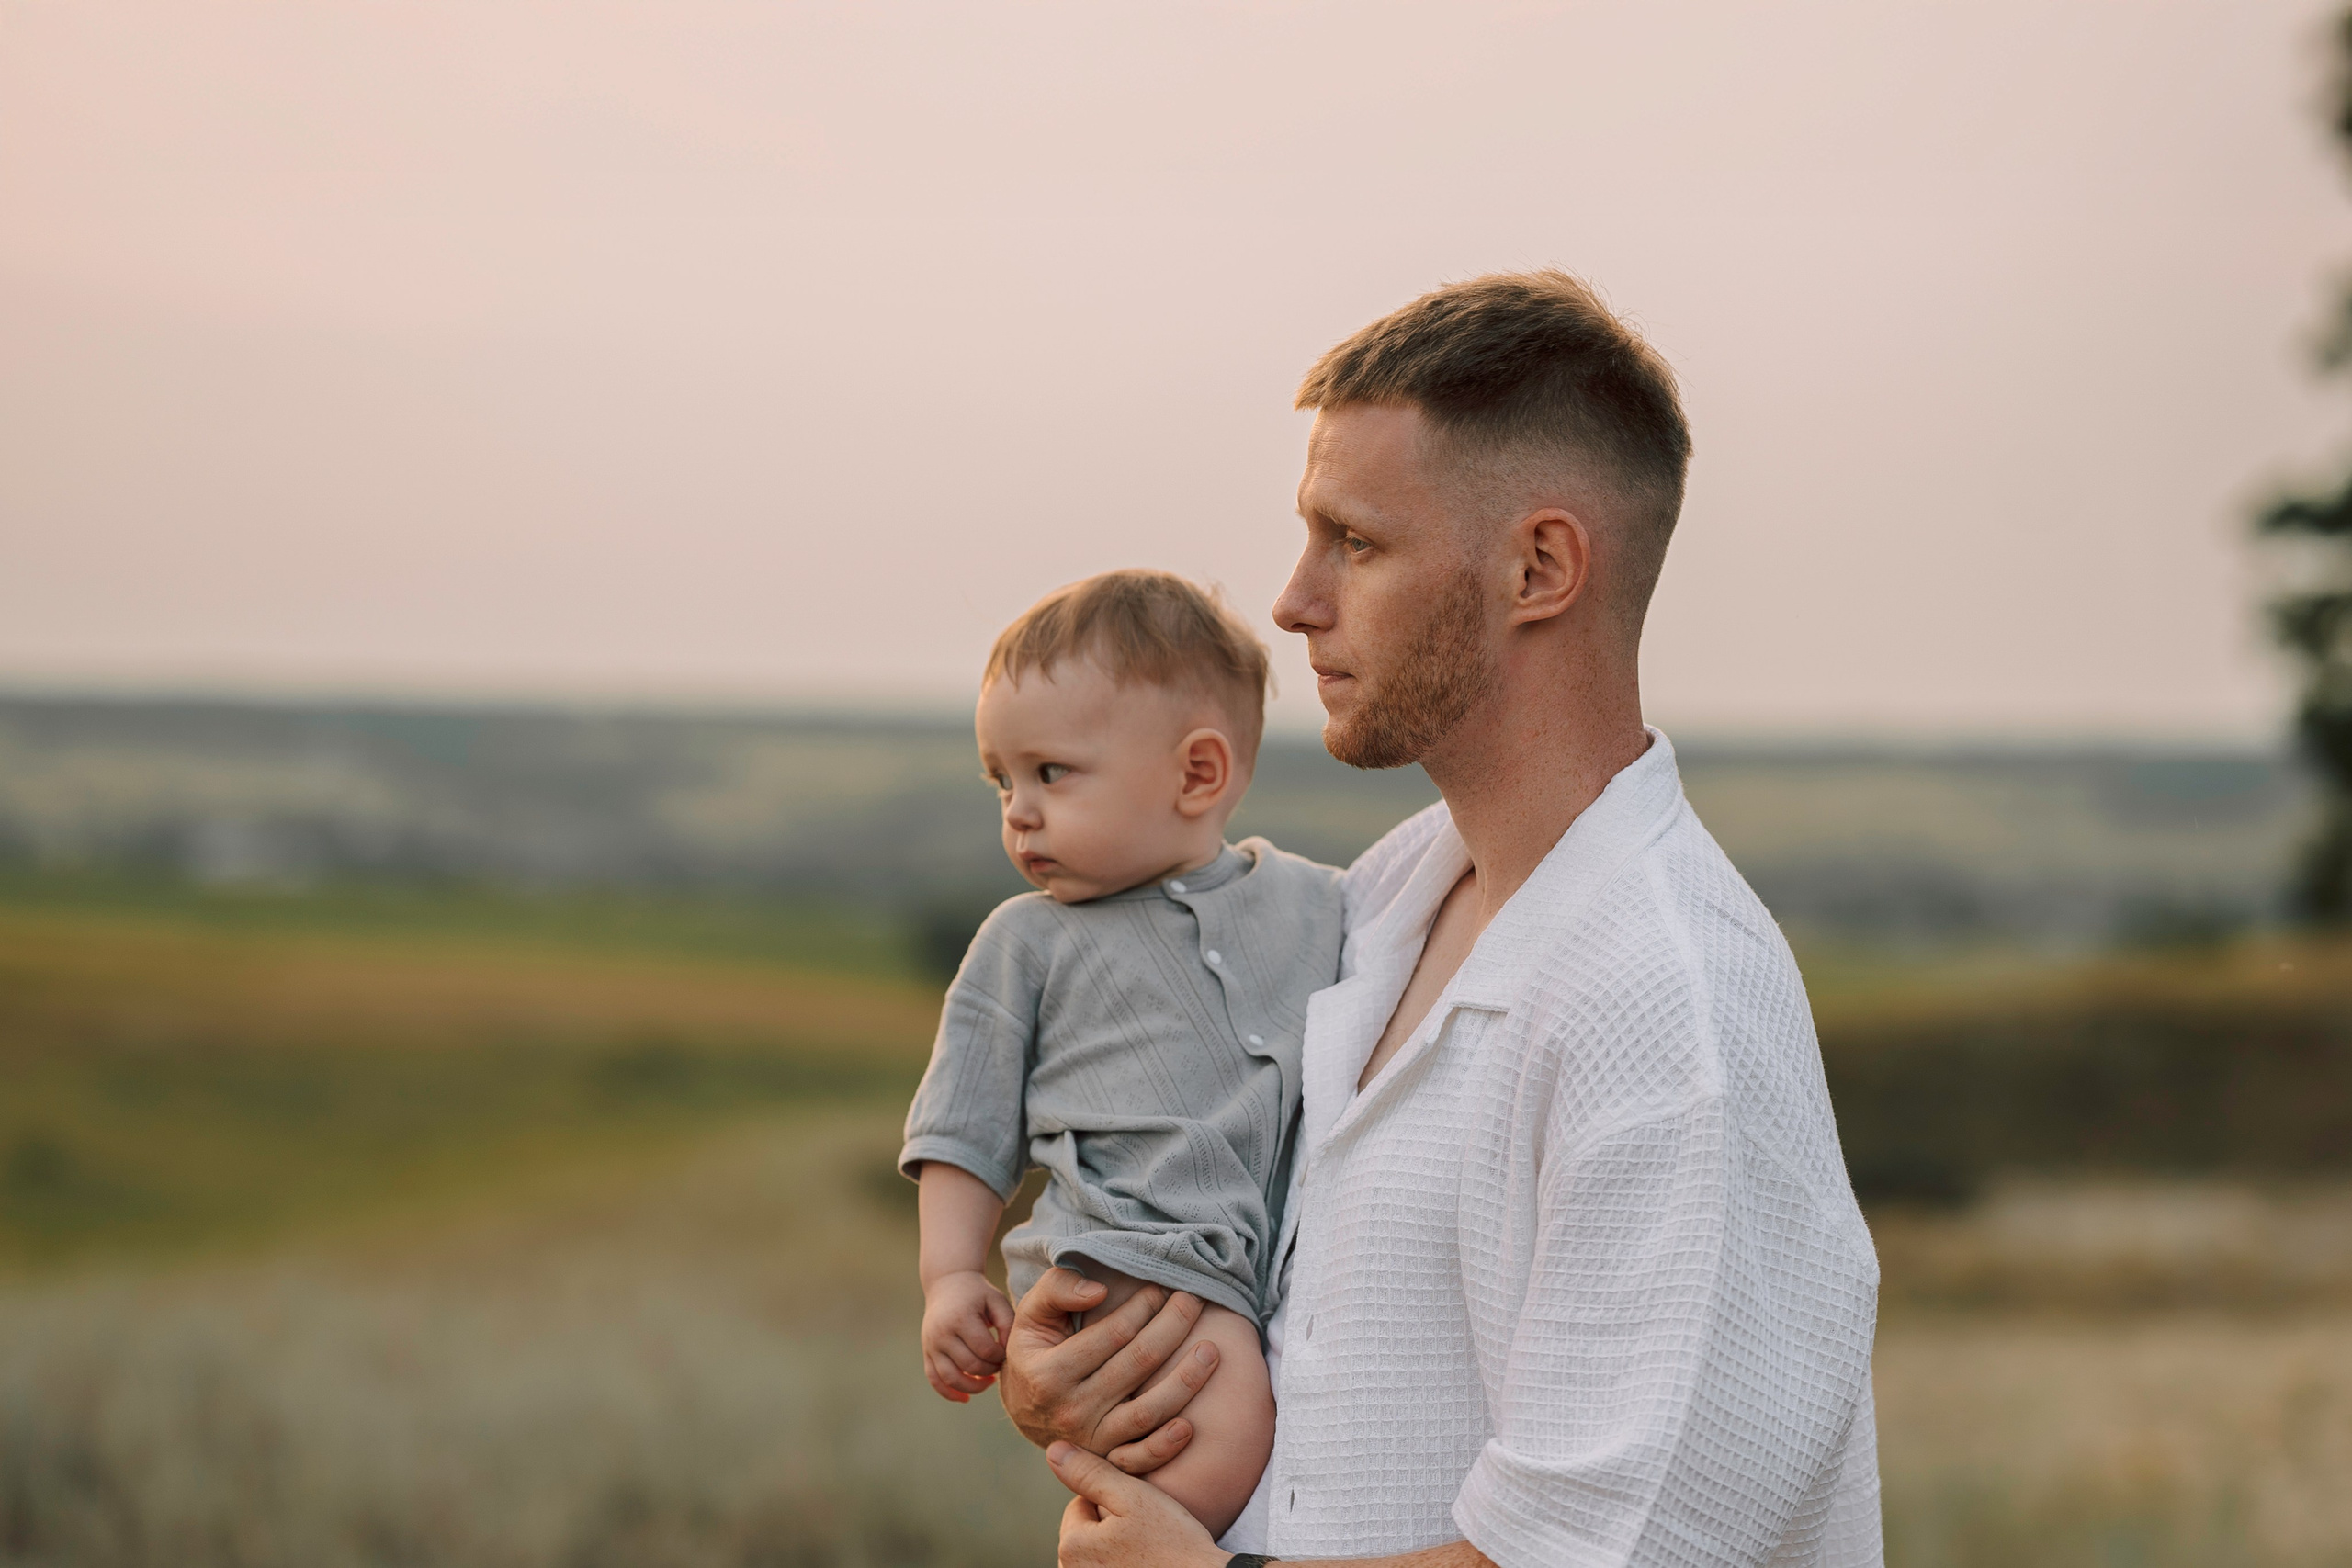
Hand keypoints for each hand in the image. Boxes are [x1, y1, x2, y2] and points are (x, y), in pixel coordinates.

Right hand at [920, 1269, 1013, 1400]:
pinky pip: (935, 1380)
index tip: (1006, 1352)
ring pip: (950, 1378)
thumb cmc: (978, 1294)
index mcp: (961, 1318)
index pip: (984, 1350)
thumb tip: (1007, 1353)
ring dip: (972, 1387)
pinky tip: (966, 1398)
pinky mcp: (927, 1352)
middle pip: (970, 1366)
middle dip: (990, 1371)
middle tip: (999, 1366)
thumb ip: (1008, 1325)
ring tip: (987, 1382)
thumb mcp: (997, 1301)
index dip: (999, 1357)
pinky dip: (949, 1393)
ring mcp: (931, 1344)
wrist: (947, 1284)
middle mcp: (942, 1333)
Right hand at [998, 1267, 1220, 1471]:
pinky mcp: (1108, 1459)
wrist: (1025, 1409)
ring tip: (1211, 1350)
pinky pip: (1141, 1458)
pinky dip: (1166, 1446)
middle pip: (1137, 1365)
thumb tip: (1100, 1290)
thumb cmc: (1036, 1351)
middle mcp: (1071, 1410)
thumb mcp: (1032, 1315)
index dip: (1143, 1306)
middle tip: (1195, 1301)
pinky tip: (1191, 1424)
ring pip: (1147, 1412)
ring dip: (1186, 1381)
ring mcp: (1092, 1440)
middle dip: (1173, 1327)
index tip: (1161, 1288)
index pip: (1112, 1334)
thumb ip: (1057, 1289)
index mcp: (1050, 1373)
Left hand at [1048, 1441, 1227, 1567]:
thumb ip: (1091, 1473)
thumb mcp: (1132, 1496)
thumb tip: (1054, 1450)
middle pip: (1086, 1532)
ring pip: (1096, 1553)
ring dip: (1115, 1546)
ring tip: (1148, 1546)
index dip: (1112, 1498)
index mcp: (1072, 1546)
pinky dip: (1122, 1563)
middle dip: (1109, 1524)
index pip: (1080, 1504)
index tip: (1140, 1507)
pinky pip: (1108, 1567)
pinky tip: (1147, 1562)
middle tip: (1147, 1527)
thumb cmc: (1173, 1541)